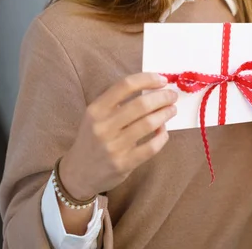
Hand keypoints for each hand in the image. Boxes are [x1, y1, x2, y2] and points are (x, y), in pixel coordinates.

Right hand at [59, 72, 177, 199]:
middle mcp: (103, 126)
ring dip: (165, 114)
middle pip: (141, 104)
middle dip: (162, 97)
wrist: (79, 172)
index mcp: (96, 109)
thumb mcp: (96, 115)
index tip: (162, 80)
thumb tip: (151, 87)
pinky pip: (150, 147)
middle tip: (172, 96)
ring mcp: (113, 147)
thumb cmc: (93, 137)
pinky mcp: (123, 164)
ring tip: (172, 110)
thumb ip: (118, 102)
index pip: (125, 86)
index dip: (147, 79)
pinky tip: (163, 131)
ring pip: (148, 124)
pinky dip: (162, 136)